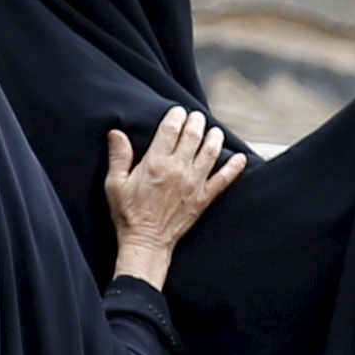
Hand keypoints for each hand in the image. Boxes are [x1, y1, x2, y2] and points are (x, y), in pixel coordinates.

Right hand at [101, 106, 247, 285]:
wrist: (146, 242)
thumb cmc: (128, 214)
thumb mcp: (114, 184)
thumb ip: (118, 156)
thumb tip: (116, 133)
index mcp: (156, 163)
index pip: (171, 129)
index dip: (176, 116)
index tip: (177, 111)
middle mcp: (179, 169)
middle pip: (193, 135)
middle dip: (196, 122)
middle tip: (196, 117)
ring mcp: (195, 183)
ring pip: (211, 152)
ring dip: (215, 137)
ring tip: (214, 131)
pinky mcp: (204, 198)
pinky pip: (224, 179)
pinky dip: (234, 167)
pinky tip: (240, 158)